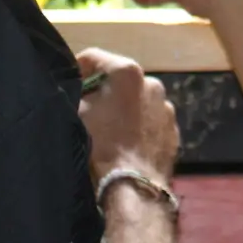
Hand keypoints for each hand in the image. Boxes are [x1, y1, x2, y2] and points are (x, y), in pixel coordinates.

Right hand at [75, 48, 178, 185]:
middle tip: (88, 110)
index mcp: (127, 71)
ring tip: (110, 130)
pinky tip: (128, 143)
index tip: (69, 85)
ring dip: (124, 108)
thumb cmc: (101, 144)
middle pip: (119, 79)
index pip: (93, 57)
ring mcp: (166, 107)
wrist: (133, 185)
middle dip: (103, 90)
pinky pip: (150, 121)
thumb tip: (78, 89)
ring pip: (137, 100)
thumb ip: (77, 92)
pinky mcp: (173, 130)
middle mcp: (152, 82)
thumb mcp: (76, 112)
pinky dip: (139, 126)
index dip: (76, 69)